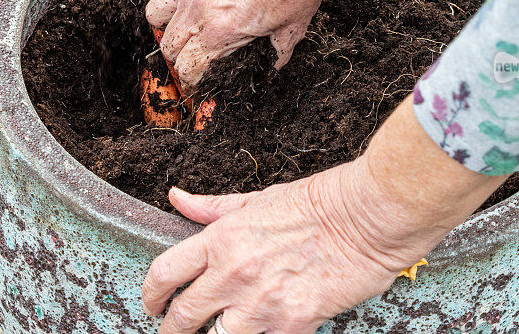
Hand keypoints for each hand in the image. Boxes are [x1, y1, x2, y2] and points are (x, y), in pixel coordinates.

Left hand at [141, 160, 437, 333]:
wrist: (368, 217)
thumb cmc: (320, 202)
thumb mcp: (259, 199)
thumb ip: (214, 207)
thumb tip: (179, 197)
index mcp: (222, 239)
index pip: (164, 274)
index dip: (150, 295)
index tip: (152, 303)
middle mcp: (233, 275)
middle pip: (181, 317)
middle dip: (170, 329)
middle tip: (172, 331)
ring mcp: (261, 304)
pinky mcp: (292, 325)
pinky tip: (259, 333)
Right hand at [145, 0, 397, 89]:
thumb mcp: (294, 25)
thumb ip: (281, 48)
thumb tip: (278, 63)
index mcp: (221, 33)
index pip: (190, 66)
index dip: (191, 77)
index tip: (196, 77)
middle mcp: (199, 11)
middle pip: (169, 44)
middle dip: (179, 55)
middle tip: (192, 52)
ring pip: (154, 14)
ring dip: (165, 23)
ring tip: (180, 23)